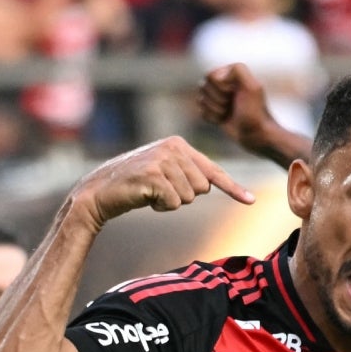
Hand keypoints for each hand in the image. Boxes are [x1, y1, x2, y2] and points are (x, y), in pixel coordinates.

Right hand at [67, 136, 255, 230]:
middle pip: (202, 188)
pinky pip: (173, 203)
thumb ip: (187, 173)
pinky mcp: (153, 175)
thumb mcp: (164, 172)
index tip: (251, 201)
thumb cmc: (135, 185)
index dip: (233, 188)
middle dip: (183, 196)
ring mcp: (163, 160)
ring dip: (170, 202)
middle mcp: (173, 147)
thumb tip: (209, 185)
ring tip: (150, 192)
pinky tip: (144, 197)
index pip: (213, 170)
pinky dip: (160, 207)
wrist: (99, 191)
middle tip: (159, 191)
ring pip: (189, 197)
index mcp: (179, 144)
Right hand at [198, 63, 277, 150]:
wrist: (255, 134)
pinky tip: (223, 119)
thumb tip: (218, 75)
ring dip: (215, 109)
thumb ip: (239, 71)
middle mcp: (224, 82)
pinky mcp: (214, 110)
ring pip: (201, 99)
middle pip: (203, 86)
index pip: (211, 76)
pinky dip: (212, 118)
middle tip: (232, 105)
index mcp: (231, 72)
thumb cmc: (255, 112)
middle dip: (218, 99)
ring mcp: (218, 96)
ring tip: (229, 113)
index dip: (221, 88)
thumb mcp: (252, 87)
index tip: (236, 95)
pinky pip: (201, 111)